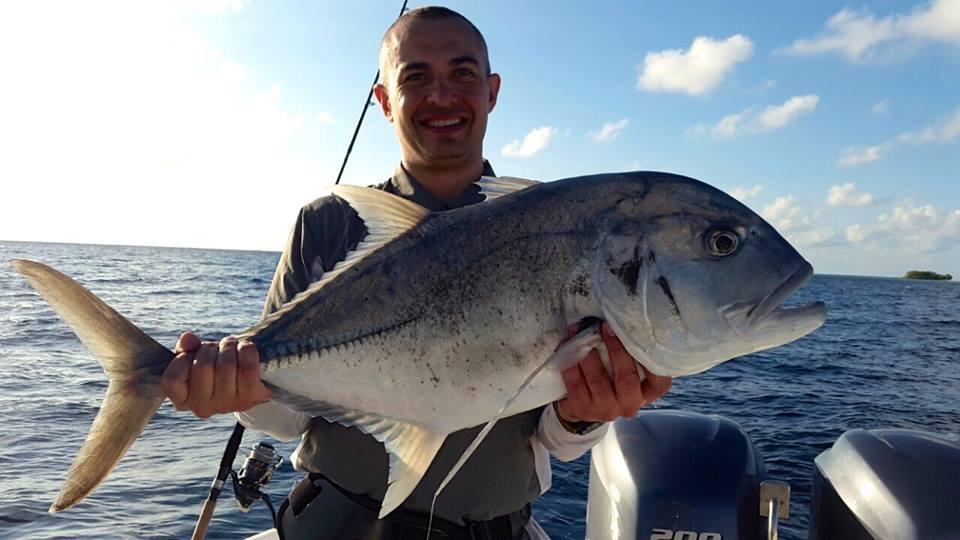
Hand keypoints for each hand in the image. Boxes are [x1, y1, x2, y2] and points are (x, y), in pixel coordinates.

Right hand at [160, 332, 271, 417]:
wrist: (250, 383)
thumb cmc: (215, 369)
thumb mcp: (195, 359)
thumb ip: (185, 349)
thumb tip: (187, 338)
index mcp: (182, 400)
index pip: (172, 379)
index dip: (183, 359)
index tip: (193, 354)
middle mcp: (202, 407)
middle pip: (202, 366)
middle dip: (210, 348)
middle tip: (216, 348)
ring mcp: (227, 404)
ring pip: (226, 364)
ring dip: (228, 347)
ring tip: (230, 347)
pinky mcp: (250, 397)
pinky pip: (247, 366)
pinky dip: (246, 350)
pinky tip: (244, 349)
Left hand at [556, 322, 671, 422]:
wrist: (583, 404)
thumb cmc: (611, 377)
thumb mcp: (628, 369)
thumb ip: (632, 353)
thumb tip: (622, 322)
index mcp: (647, 393)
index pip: (659, 381)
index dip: (649, 360)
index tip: (634, 335)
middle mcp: (630, 404)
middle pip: (626, 377)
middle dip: (615, 349)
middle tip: (605, 327)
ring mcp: (606, 410)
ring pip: (598, 380)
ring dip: (588, 353)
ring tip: (580, 333)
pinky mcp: (584, 409)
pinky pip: (576, 384)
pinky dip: (571, 363)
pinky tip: (566, 348)